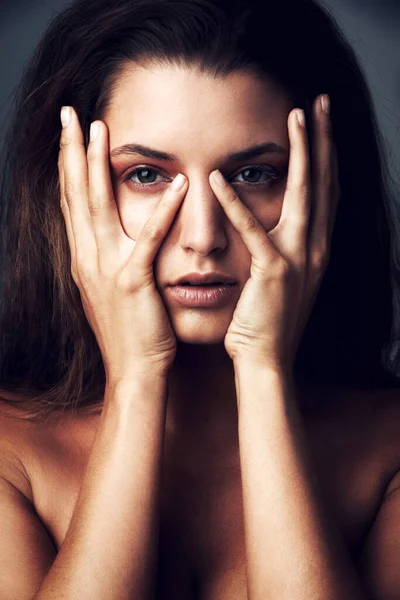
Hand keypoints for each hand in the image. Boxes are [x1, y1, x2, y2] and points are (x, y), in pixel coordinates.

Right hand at [58, 107, 187, 383]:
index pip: (71, 202)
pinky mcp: (132, 282)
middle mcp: (87, 259)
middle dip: (70, 151)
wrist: (134, 372)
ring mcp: (106, 269)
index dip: (68, 165)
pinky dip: (161, 211)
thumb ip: (110, 260)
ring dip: (96, 166)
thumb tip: (111, 238)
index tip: (68, 134)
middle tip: (69, 114)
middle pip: (75, 195)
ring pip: (97, 207)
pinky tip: (175, 185)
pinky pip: (148, 240)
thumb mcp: (112, 292)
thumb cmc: (130, 332)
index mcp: (84, 259)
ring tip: (99, 130)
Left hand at [209, 95, 339, 371]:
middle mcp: (315, 248)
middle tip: (321, 104)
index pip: (326, 192)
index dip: (326, 155)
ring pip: (305, 194)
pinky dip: (235, 204)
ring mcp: (299, 258)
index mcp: (316, 248)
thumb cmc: (267, 319)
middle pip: (325, 183)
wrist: (266, 358)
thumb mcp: (281, 278)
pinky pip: (254, 231)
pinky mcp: (273, 271)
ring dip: (302, 153)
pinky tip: (219, 178)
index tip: (321, 124)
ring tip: (296, 117)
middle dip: (324, 141)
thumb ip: (280, 246)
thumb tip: (271, 223)